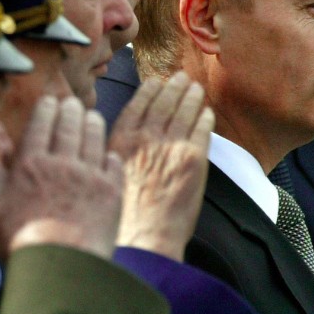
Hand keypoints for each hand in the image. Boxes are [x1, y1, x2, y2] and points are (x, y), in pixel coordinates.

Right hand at [0, 95, 123, 259]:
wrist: (59, 269)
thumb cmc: (18, 246)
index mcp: (30, 165)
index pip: (40, 124)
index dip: (46, 108)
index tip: (49, 101)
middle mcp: (61, 164)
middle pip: (69, 125)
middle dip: (70, 109)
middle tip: (72, 102)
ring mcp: (90, 177)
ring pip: (94, 138)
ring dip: (93, 123)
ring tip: (92, 116)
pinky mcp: (111, 194)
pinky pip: (114, 165)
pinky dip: (111, 155)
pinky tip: (109, 154)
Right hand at [107, 72, 213, 261]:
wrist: (143, 236)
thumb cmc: (122, 214)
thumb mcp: (106, 174)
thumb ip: (116, 153)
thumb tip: (122, 143)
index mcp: (120, 140)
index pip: (137, 105)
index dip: (149, 90)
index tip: (156, 81)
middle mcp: (145, 138)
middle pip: (163, 103)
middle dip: (174, 87)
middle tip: (181, 78)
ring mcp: (170, 146)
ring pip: (184, 112)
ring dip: (191, 97)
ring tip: (196, 88)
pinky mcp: (192, 159)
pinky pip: (201, 130)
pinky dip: (204, 118)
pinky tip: (206, 113)